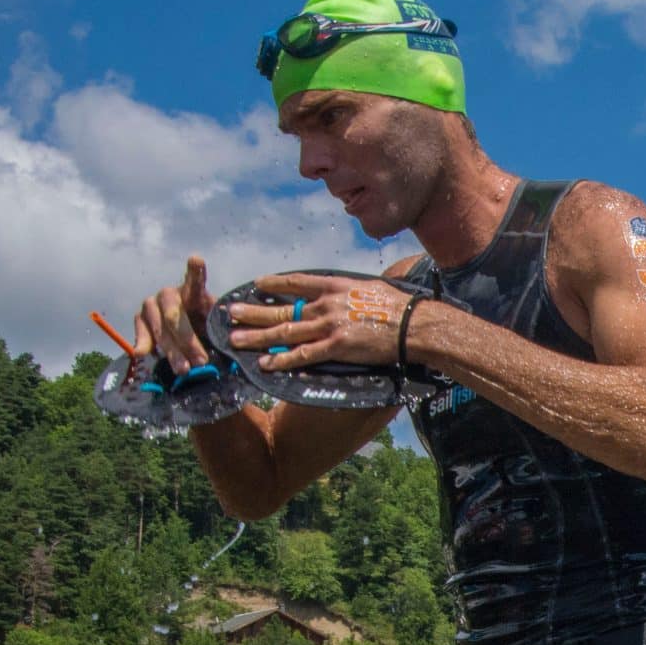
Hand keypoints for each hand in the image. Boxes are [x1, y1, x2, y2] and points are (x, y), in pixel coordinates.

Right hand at [133, 256, 216, 369]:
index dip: (195, 270)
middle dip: (188, 340)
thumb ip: (223, 327)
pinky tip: (143, 353)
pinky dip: (143, 343)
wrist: (184, 336)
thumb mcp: (216, 326)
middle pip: (175, 315)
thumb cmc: (204, 328)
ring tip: (184, 369)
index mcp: (193, 292)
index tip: (196, 260)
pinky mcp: (140, 319)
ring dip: (172, 351)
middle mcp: (169, 294)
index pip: (195, 280)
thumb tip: (237, 329)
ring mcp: (152, 305)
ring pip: (160, 329)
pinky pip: (141, 332)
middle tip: (201, 360)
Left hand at [226, 272, 412, 370]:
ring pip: (285, 332)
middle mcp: (326, 304)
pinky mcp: (336, 348)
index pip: (297, 281)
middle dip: (254, 312)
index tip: (257, 284)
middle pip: (282, 309)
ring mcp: (329, 326)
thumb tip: (343, 293)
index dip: (274, 283)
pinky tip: (265, 363)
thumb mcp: (370, 287)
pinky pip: (303, 355)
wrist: (414, 324)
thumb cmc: (398, 306)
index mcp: (335, 285)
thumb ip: (349, 290)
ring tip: (235, 339)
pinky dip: (282, 360)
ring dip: (257, 336)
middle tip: (231, 314)